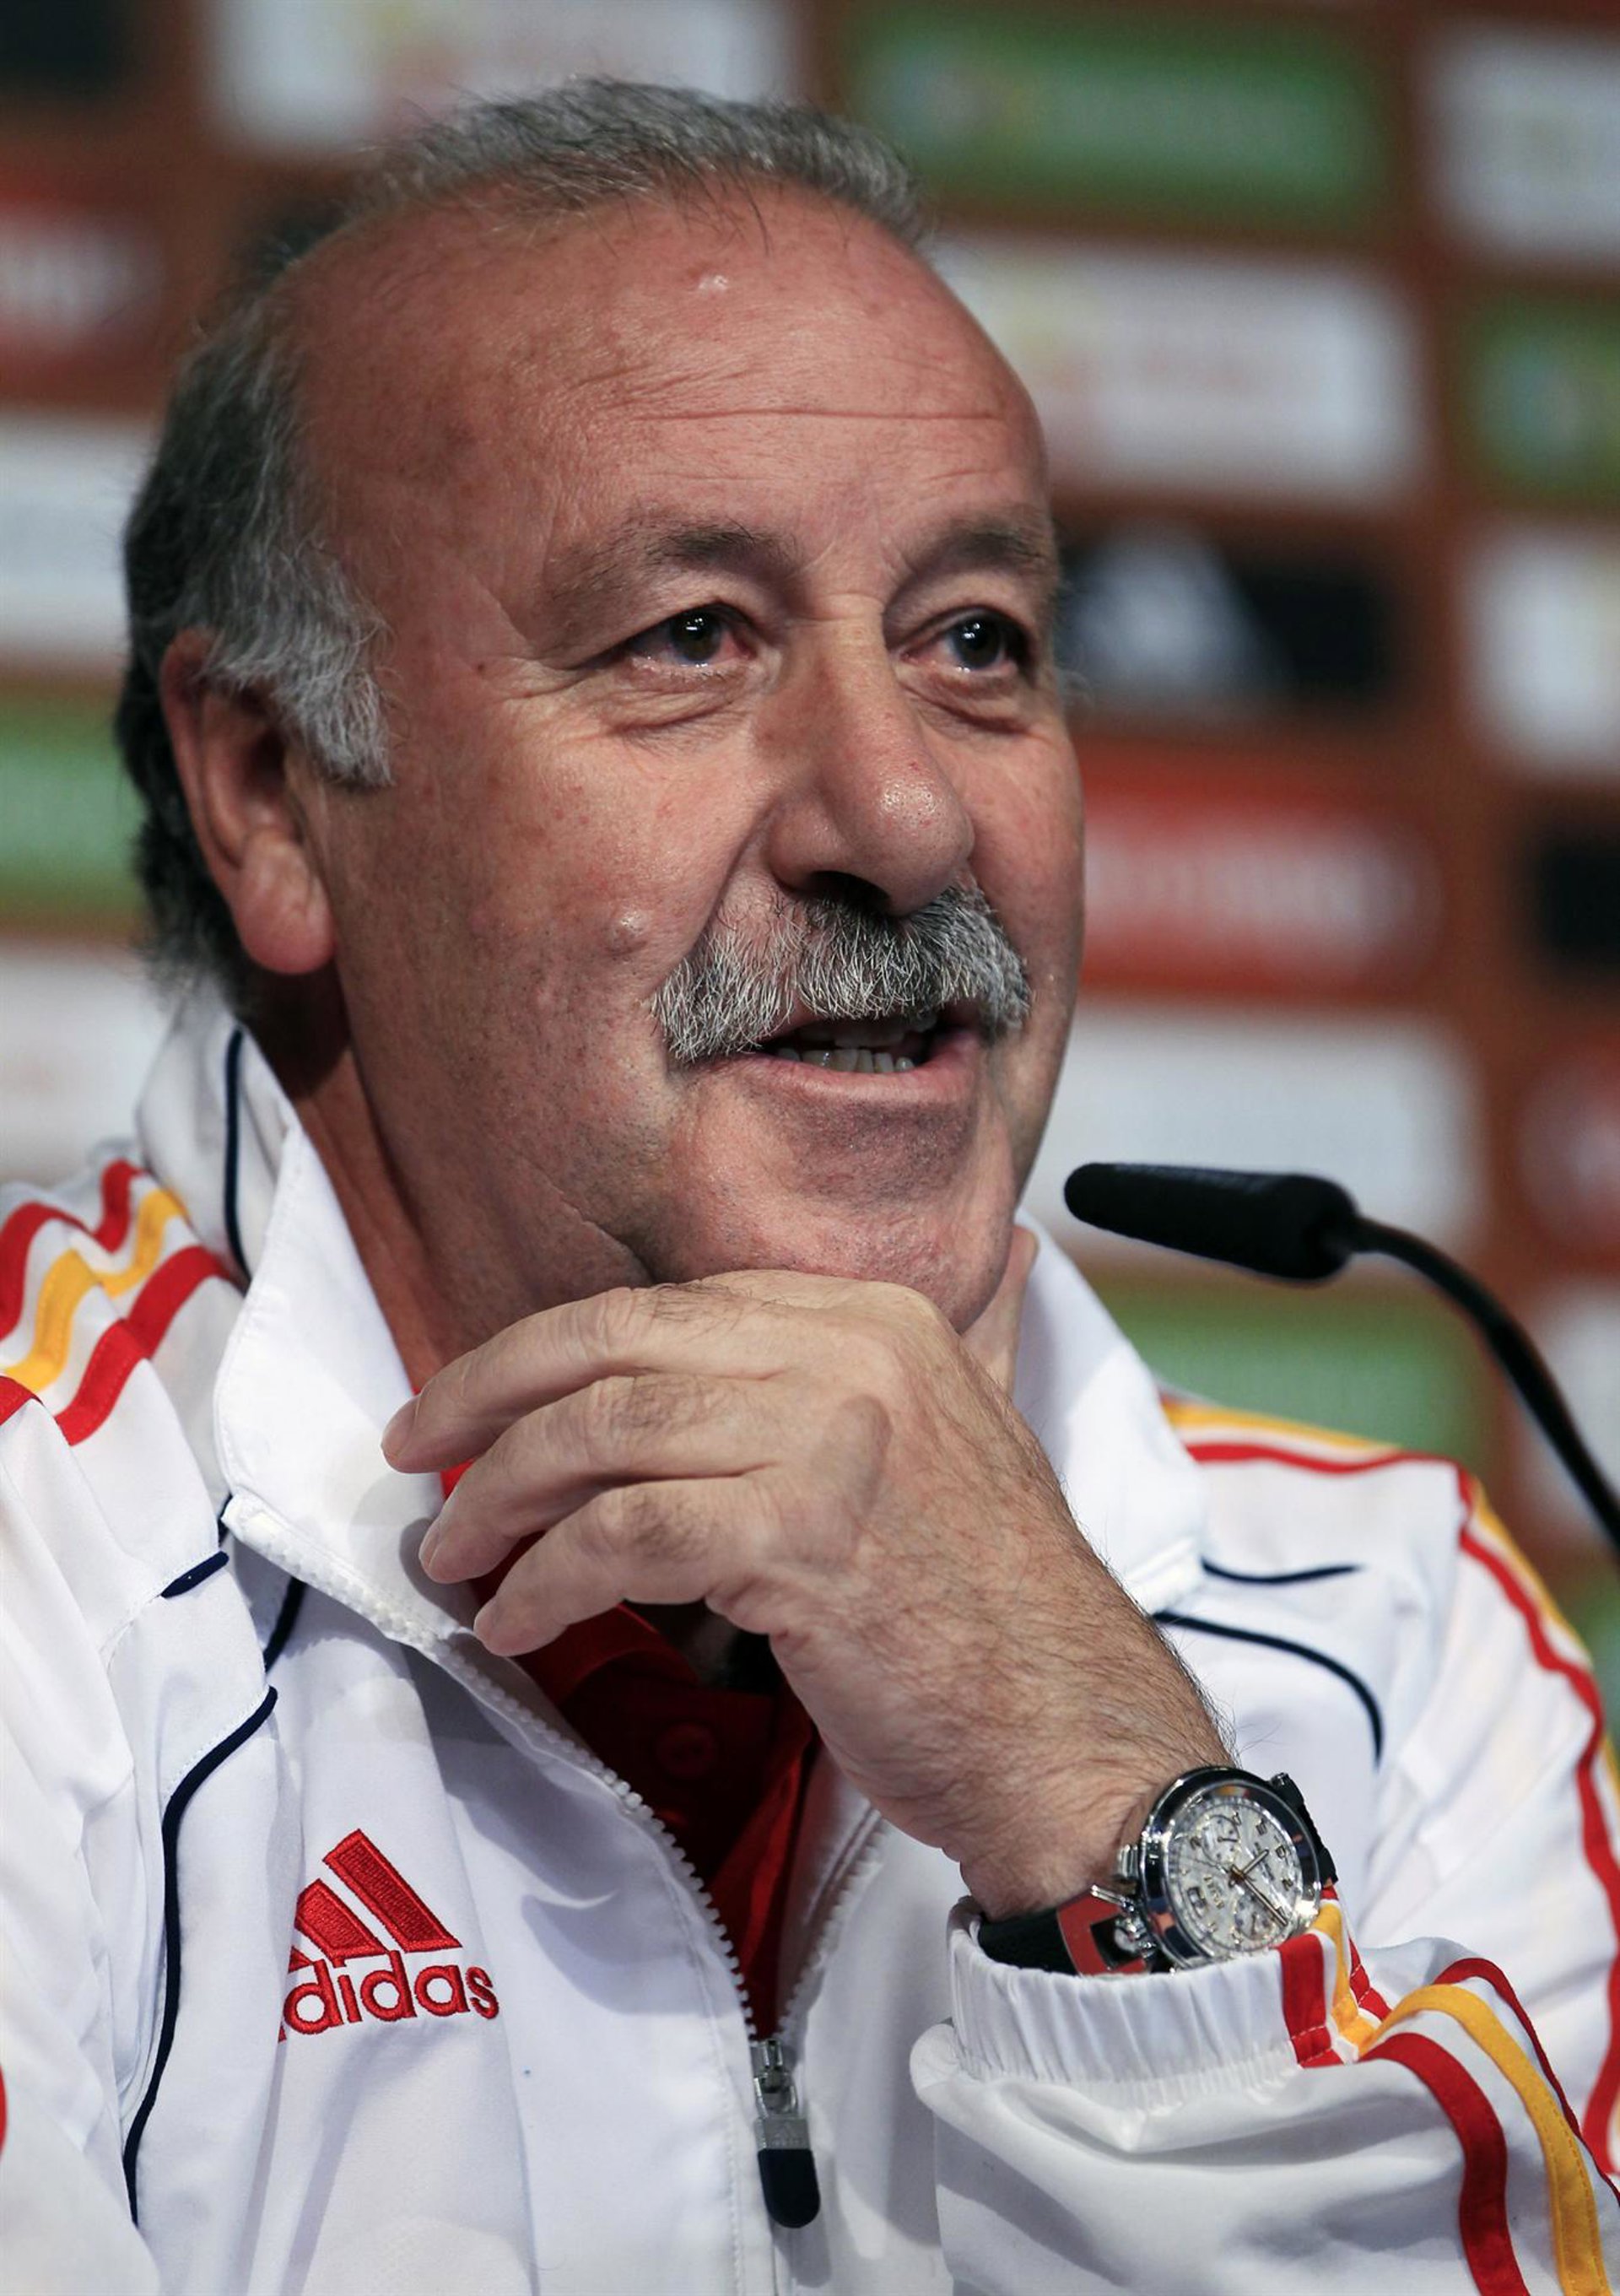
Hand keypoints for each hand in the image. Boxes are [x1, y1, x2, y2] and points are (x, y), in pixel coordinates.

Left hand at [383, 1232, 1225, 1917]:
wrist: (1073, 1732)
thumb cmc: (984, 1617)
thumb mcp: (918, 1455)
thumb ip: (820, 1393)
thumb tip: (666, 1384)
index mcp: (877, 1319)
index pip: (666, 1306)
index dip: (544, 1350)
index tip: (471, 1402)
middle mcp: (856, 1353)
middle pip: (616, 1345)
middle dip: (489, 1397)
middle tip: (417, 1455)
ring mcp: (834, 1437)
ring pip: (605, 1435)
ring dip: (504, 1502)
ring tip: (456, 1558)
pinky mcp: (805, 1536)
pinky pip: (626, 1538)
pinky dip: (549, 1581)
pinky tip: (520, 1622)